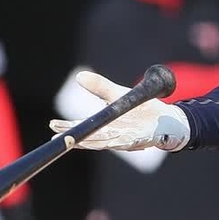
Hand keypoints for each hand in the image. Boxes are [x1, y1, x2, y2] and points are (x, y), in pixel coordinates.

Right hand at [48, 71, 190, 151]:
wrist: (166, 117)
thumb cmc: (140, 109)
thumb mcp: (117, 95)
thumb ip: (100, 87)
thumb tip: (79, 76)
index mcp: (105, 126)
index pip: (83, 128)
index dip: (68, 128)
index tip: (52, 126)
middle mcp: (113, 136)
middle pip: (90, 139)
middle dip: (75, 138)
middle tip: (59, 137)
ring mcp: (125, 140)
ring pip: (106, 143)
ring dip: (93, 142)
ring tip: (79, 140)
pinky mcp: (140, 141)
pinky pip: (128, 142)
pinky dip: (120, 141)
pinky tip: (112, 138)